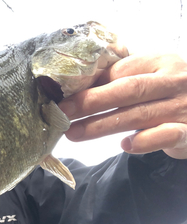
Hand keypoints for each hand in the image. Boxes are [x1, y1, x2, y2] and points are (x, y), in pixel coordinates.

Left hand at [59, 53, 186, 159]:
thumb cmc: (166, 95)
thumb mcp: (149, 79)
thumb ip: (120, 80)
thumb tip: (76, 89)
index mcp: (161, 63)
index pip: (122, 71)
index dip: (91, 85)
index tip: (64, 96)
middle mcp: (174, 82)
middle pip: (128, 90)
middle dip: (91, 102)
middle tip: (63, 112)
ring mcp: (183, 107)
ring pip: (138, 115)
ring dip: (102, 125)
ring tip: (74, 133)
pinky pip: (166, 135)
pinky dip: (144, 141)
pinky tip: (125, 146)